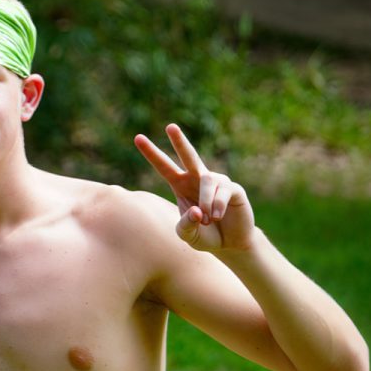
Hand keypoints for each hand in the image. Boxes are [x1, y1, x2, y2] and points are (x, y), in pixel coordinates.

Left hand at [134, 123, 255, 251]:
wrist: (230, 243)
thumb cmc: (205, 235)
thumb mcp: (188, 235)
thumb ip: (185, 225)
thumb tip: (195, 211)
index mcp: (180, 185)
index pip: (163, 167)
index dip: (151, 153)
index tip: (137, 137)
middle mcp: (197, 179)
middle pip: (188, 155)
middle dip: (179, 141)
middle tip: (170, 127)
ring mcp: (217, 181)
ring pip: (207, 180)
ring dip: (205, 202)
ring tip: (207, 219)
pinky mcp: (233, 188)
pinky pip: (223, 191)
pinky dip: (216, 206)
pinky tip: (217, 216)